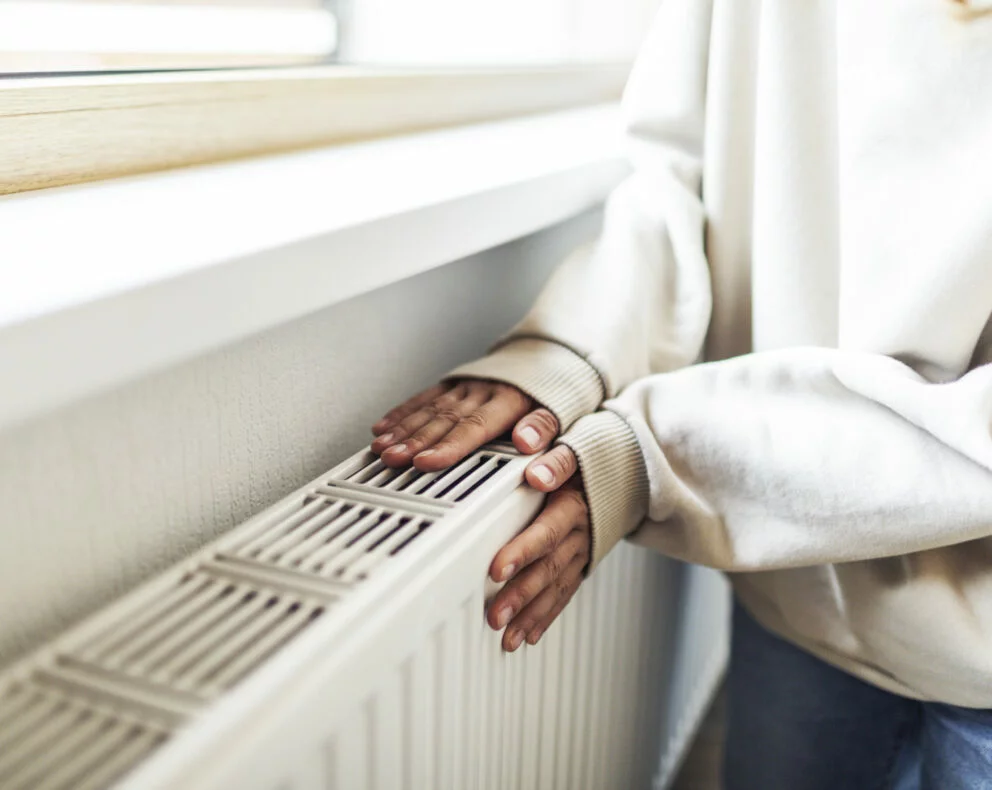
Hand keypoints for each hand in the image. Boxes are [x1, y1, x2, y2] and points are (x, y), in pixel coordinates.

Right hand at [371, 380, 559, 469]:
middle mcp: (481, 391)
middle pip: (444, 420)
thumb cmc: (555, 390)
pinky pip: (424, 398)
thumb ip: (544, 426)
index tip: (426, 462)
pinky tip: (383, 426)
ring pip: (429, 409)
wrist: (548, 352)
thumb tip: (527, 442)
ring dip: (402, 429)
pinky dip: (402, 412)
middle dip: (415, 441)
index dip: (449, 447)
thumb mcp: (562, 409)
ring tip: (381, 447)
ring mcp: (465, 386)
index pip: (474, 427)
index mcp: (508, 401)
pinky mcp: (454, 383)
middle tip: (392, 458)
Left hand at [486, 445, 588, 650]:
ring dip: (530, 613)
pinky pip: (565, 593)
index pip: (548, 530)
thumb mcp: (576, 444)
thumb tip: (537, 467)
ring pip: (556, 586)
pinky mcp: (583, 563)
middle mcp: (581, 530)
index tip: (496, 568)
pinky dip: (546, 617)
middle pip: (549, 566)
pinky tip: (527, 635)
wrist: (630, 467)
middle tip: (494, 614)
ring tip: (505, 636)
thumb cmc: (590, 455)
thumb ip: (556, 455)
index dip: (523, 550)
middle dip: (521, 593)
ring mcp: (583, 550)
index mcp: (575, 501)